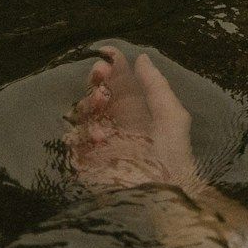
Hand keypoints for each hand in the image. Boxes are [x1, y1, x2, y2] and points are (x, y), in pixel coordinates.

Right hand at [64, 46, 201, 192]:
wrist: (167, 193)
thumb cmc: (175, 156)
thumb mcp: (172, 117)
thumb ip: (157, 87)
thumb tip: (142, 58)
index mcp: (134, 110)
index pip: (115, 84)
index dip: (110, 67)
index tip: (107, 54)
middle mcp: (114, 123)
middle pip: (94, 95)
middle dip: (95, 82)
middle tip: (101, 75)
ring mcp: (98, 142)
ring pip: (80, 114)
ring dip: (88, 104)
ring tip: (102, 102)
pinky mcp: (87, 161)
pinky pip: (73, 142)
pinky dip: (82, 134)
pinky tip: (100, 136)